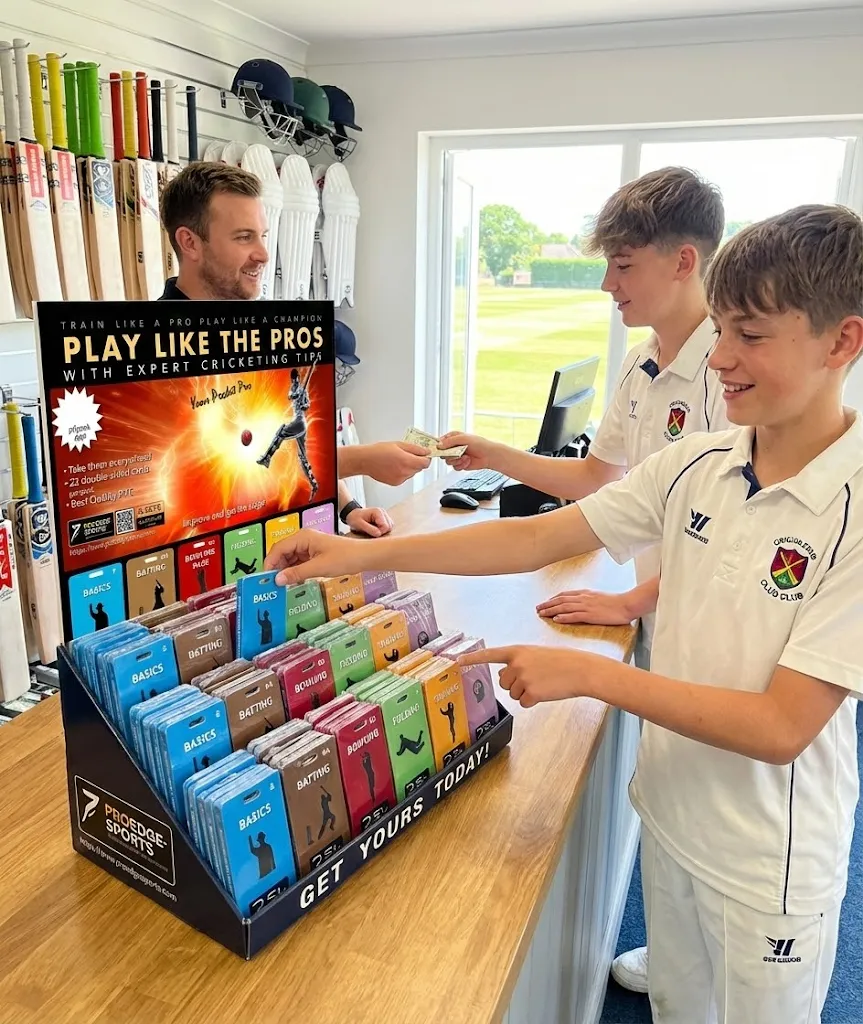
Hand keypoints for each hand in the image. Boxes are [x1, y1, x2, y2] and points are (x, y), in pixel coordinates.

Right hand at [263, 528, 369, 585]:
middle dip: (277, 568)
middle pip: (282, 553)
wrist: (364, 556)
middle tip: (273, 584)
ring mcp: (309, 546)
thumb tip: (278, 580)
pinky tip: (295, 581)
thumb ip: (297, 573)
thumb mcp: (319, 568)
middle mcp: (303, 539)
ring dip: (286, 570)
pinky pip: (299, 562)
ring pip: (290, 558)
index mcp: (303, 537)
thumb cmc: (345, 557)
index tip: (266, 578)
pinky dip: (295, 571)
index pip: (278, 548)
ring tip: (283, 585)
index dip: (270, 563)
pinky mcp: (314, 553)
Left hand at [344, 505, 393, 537]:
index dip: (379, 532)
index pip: (386, 526)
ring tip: (372, 529)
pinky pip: (387, 528)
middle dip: (381, 532)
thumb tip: (379, 534)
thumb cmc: (355, 518)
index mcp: (378, 512)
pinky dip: (382, 530)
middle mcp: (383, 512)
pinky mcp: (384, 519)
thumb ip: (369, 529)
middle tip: (370, 530)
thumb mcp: (359, 524)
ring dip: (381, 531)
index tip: (370, 532)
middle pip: (389, 527)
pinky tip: (374, 528)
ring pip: (389, 528)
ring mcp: (385, 516)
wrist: (353, 514)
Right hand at [346, 442, 430, 485]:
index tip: (424, 454)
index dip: (426, 458)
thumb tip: (426, 452)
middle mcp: (405, 472)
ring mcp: (401, 479)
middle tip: (408, 454)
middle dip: (417, 461)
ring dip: (410, 467)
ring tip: (398, 459)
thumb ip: (415, 449)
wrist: (365, 460)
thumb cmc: (379, 451)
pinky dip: (403, 472)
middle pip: (419, 468)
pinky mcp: (396, 483)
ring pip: (412, 473)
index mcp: (407, 461)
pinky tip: (394, 466)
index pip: (425, 463)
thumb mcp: (399, 444)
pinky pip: (405, 477)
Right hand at [438, 431, 500, 471]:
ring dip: (456, 460)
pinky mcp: (460, 464)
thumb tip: (439, 445)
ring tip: (464, 457)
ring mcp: (457, 456)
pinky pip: (455, 467)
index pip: (441, 441)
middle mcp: (454, 447)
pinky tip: (467, 461)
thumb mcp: (463, 438)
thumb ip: (450, 441)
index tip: (439, 449)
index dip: (438, 446)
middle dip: (448, 455)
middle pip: (442, 453)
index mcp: (453, 438)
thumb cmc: (480, 444)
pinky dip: (461, 465)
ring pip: (448, 461)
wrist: (489, 456)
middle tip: (454, 454)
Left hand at [458, 644, 587, 706]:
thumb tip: (502, 674)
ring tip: (543, 682)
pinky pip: (523, 702)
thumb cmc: (561, 661)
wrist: (580, 669)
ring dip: (525, 692)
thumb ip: (517, 662)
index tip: (456, 661)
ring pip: (513, 693)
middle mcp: (517, 664)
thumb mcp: (536, 655)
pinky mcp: (531, 693)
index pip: (490, 655)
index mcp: (517, 651)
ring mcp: (523, 679)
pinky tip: (546, 691)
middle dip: (515, 683)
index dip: (472, 658)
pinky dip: (533, 701)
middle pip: (503, 681)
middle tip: (535, 678)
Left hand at [536, 589, 637, 625]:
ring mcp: (586, 606)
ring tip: (541, 613)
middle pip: (561, 600)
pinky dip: (563, 617)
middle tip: (537, 608)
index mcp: (585, 593)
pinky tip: (555, 619)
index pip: (565, 594)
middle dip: (547, 604)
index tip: (545, 602)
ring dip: (551, 610)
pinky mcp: (590, 615)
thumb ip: (588, 599)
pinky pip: (574, 616)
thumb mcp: (599, 597)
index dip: (553, 598)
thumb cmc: (615, 603)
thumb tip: (580, 603)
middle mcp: (583, 598)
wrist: (626, 605)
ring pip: (564, 607)